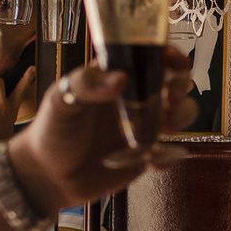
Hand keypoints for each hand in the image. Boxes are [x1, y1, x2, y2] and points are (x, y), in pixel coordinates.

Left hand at [7, 45, 196, 214]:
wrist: (47, 175)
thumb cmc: (52, 130)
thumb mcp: (62, 100)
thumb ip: (86, 85)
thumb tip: (120, 78)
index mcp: (115, 75)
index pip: (150, 55)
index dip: (169, 54)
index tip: (176, 64)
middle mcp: (134, 97)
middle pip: (174, 80)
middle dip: (181, 86)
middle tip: (171, 99)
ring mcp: (142, 125)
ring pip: (180, 113)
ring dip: (182, 117)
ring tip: (166, 128)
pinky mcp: (144, 154)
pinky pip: (168, 152)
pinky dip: (168, 156)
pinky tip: (151, 161)